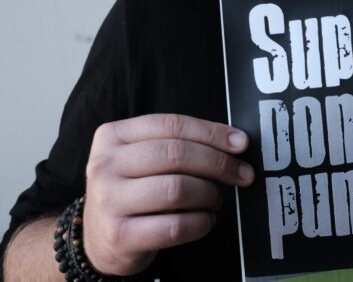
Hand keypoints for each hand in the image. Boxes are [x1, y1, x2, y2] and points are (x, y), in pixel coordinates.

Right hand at [82, 114, 253, 275]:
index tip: (241, 143)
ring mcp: (108, 200)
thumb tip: (236, 142)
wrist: (99, 239)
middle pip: (177, 154)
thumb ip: (179, 143)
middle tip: (242, 174)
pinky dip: (201, 222)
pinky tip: (205, 220)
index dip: (213, 133)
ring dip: (209, 194)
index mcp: (113, 136)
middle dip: (219, 163)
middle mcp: (104, 165)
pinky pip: (175, 226)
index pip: (172, 125)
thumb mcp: (143, 158)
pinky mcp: (118, 235)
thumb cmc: (134, 190)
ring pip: (177, 189)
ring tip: (215, 199)